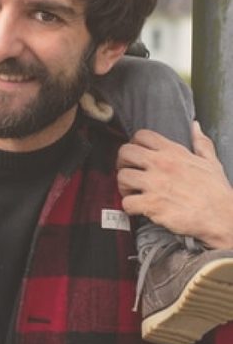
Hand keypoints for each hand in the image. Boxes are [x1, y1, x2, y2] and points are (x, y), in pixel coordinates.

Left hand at [117, 122, 232, 248]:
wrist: (223, 218)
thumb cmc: (217, 192)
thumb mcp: (211, 162)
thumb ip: (201, 143)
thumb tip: (195, 125)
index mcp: (173, 152)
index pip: (141, 135)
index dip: (134, 143)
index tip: (137, 155)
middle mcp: (161, 165)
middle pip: (125, 152)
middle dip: (122, 162)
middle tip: (129, 172)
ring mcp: (155, 184)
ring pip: (121, 177)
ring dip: (123, 186)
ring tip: (132, 192)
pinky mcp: (152, 204)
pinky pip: (126, 202)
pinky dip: (128, 207)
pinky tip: (137, 208)